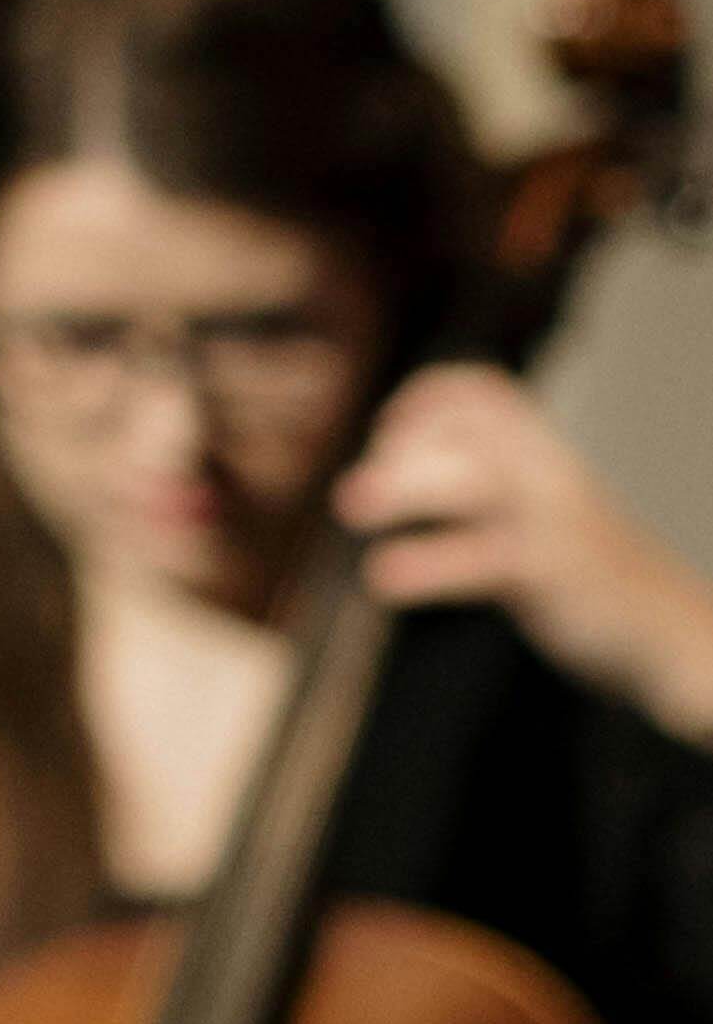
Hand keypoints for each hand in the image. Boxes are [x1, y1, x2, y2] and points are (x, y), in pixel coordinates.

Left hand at [335, 364, 712, 734]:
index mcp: (549, 454)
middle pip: (468, 429)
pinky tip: (385, 579)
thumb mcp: (553, 512)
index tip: (386, 434)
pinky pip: (481, 558)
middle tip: (356, 497)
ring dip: (404, 488)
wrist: (670, 630)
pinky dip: (426, 565)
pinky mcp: (554, 572)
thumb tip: (402, 477)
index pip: (485, 392)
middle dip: (401, 450)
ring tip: (353, 509)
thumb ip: (499, 486)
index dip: (425, 401)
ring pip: (472, 481)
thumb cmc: (596, 575)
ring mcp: (556, 520)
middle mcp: (553, 473)